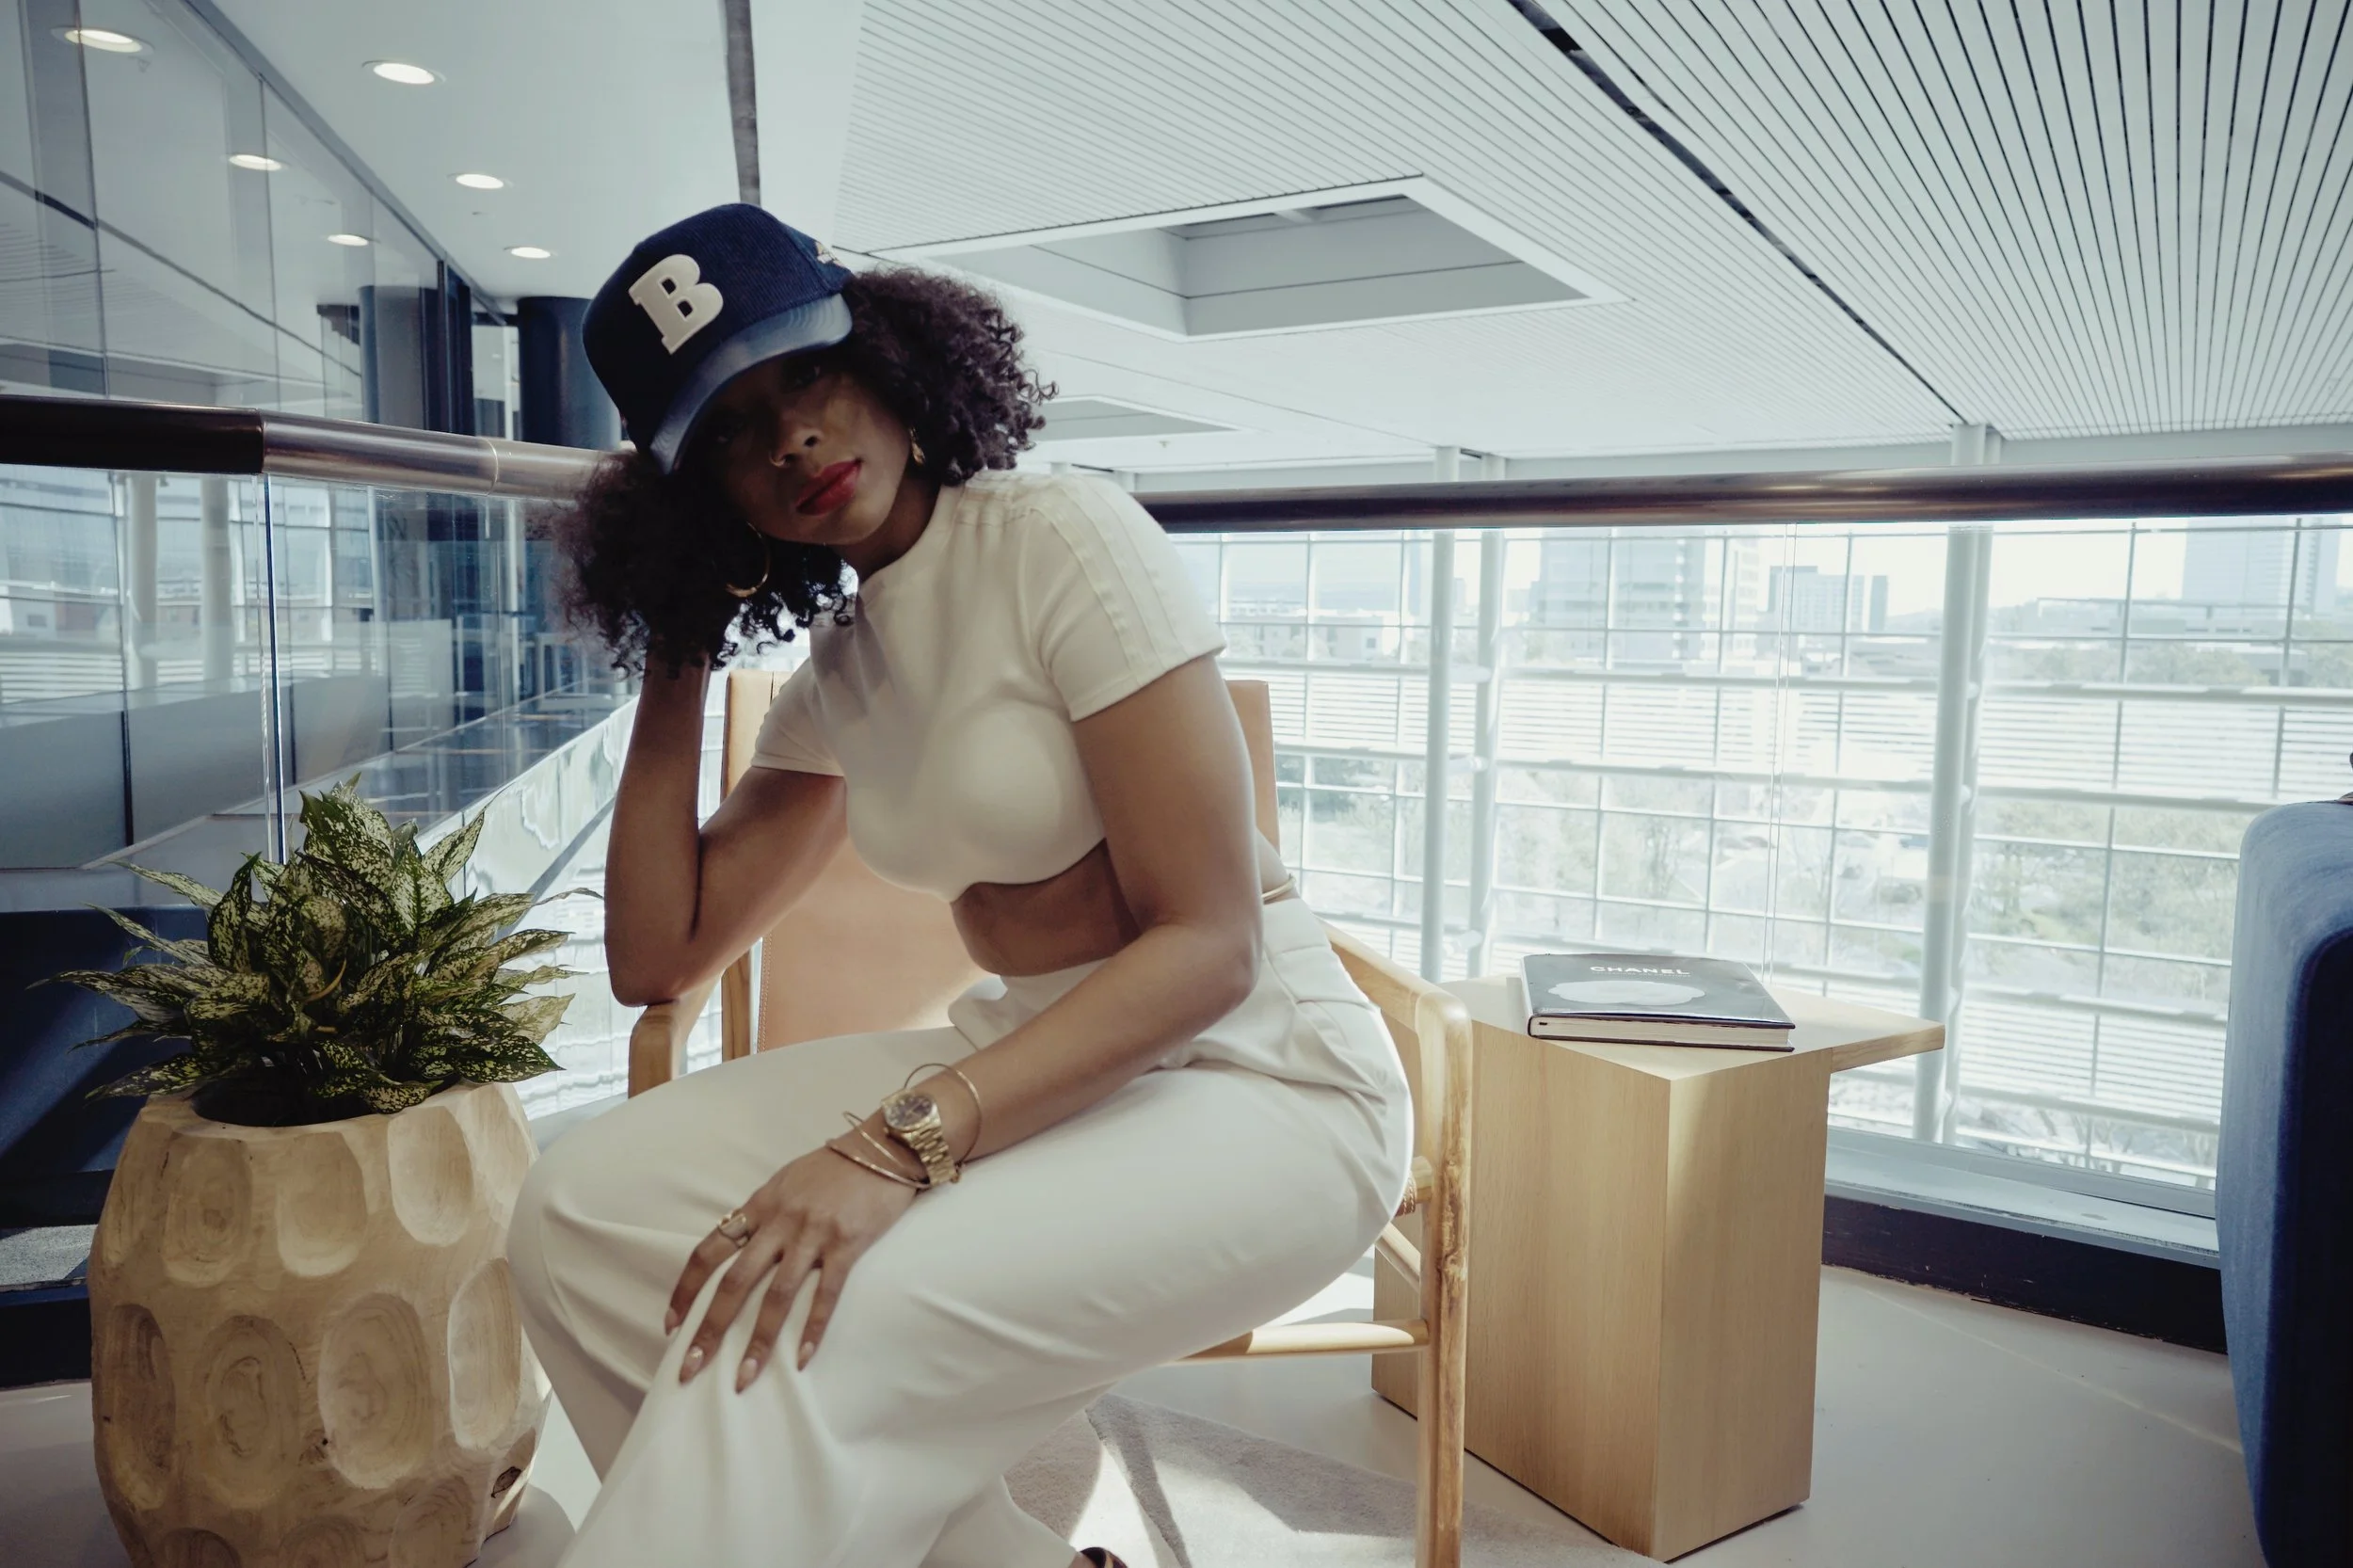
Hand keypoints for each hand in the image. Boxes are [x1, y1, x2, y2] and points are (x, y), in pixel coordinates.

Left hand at [667, 1140, 919, 1390]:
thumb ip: (763, 1214)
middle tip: (691, 1367)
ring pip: (776, 1295)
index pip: (709, 1251)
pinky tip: (803, 1358)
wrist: (883, 1147)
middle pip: (734, 1282)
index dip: (686, 1290)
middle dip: (710, 1329)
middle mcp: (779, 1222)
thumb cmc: (834, 1167)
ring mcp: (812, 1234)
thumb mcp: (786, 1182)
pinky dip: (813, 1328)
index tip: (671, 1326)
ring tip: (745, 1377)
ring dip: (758, 1341)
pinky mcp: (847, 1244)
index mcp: (759, 1206)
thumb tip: (739, 1246)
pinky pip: (826, 1294)